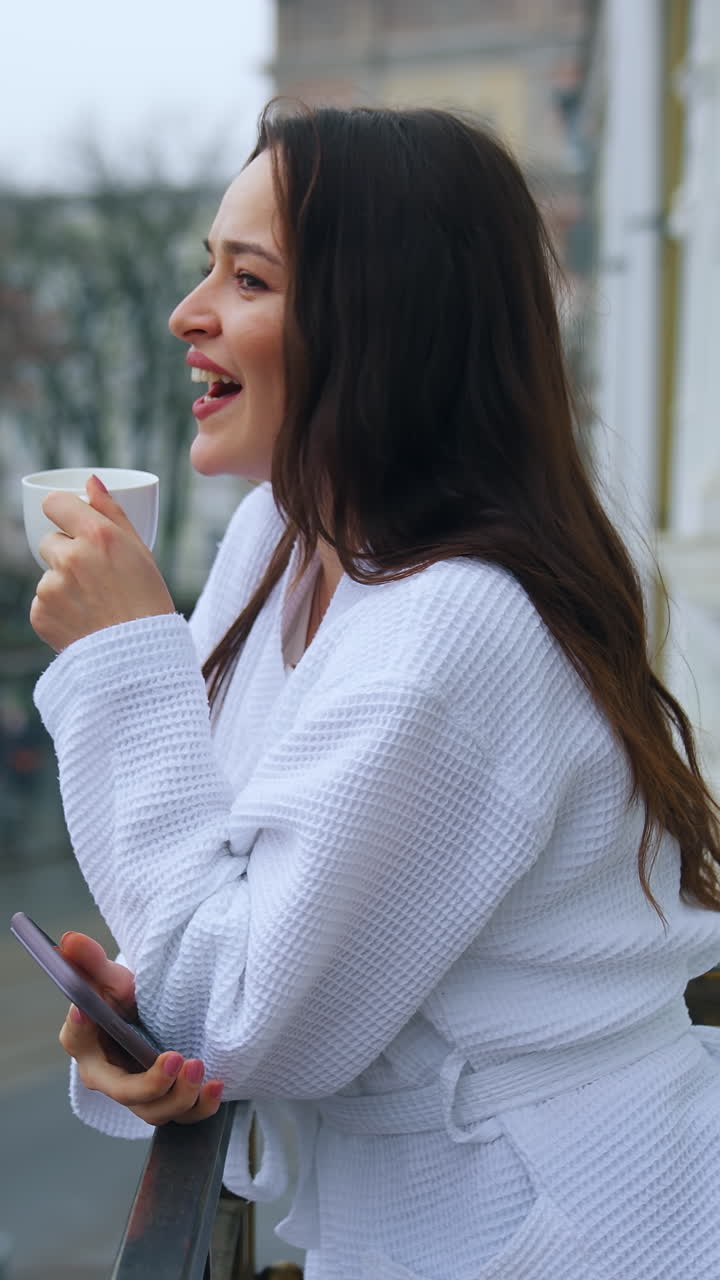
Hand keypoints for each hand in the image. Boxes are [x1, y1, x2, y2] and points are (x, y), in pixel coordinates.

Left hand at [29, 474, 175, 652]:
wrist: (141, 658)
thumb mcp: (139, 551)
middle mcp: (70, 557)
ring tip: (95, 606)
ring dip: (64, 585)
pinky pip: (42, 603)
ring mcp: (51, 587)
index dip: (62, 511)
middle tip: (96, 579)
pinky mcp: (40, 614)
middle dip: (67, 555)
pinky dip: (58, 611)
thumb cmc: (148, 601)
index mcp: (97, 536)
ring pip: (48, 576)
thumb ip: (112, 512)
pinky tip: (83, 621)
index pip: (54, 503)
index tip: (71, 523)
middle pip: (50, 541)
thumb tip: (90, 481)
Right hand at [58, 931, 223, 1125]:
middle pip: (123, 1092)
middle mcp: (108, 1076)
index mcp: (85, 1042)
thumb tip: (70, 941)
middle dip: (150, 1083)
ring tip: (198, 1067)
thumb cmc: (120, 998)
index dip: (79, 1026)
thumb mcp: (109, 977)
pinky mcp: (166, 1101)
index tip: (86, 1010)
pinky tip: (215, 1087)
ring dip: (179, 1096)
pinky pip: (183, 1116)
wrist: (145, 1018)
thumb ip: (93, 961)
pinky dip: (200, 1107)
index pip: (76, 1037)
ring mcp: (138, 1094)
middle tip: (175, 1058)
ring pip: (154, 1111)